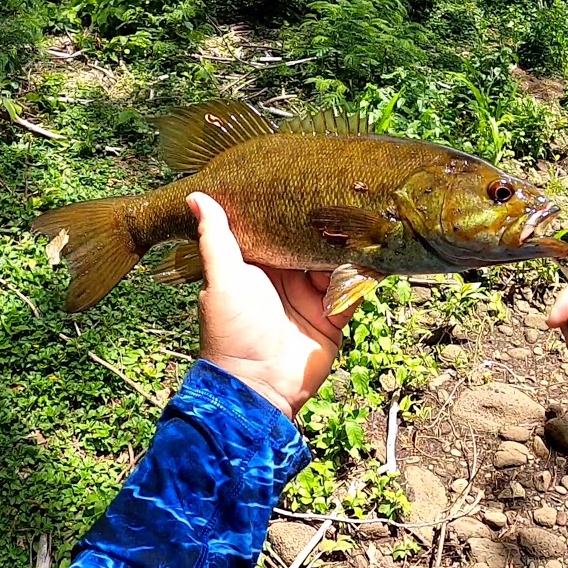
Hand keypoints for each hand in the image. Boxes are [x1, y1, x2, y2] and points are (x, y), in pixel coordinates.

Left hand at [189, 193, 356, 418]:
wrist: (257, 387)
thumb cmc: (231, 332)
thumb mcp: (222, 278)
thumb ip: (215, 237)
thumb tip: (197, 195)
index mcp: (259, 266)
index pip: (278, 230)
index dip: (292, 210)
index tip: (308, 181)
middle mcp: (286, 279)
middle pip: (312, 244)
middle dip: (327, 227)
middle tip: (346, 199)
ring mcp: (310, 299)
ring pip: (335, 265)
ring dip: (347, 250)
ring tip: (362, 225)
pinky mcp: (332, 319)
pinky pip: (351, 293)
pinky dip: (360, 278)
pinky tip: (370, 259)